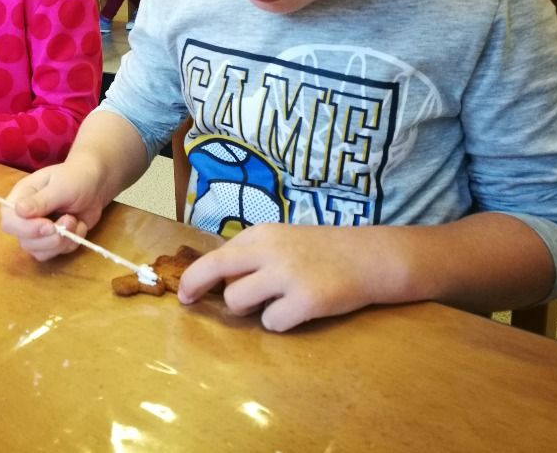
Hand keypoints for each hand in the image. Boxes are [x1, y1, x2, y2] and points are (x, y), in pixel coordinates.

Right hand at [0, 161, 108, 260]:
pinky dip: (71, 243)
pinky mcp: (51, 242)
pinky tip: (78, 225)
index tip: (49, 225)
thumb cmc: (74, 178)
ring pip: (39, 252)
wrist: (93, 185)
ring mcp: (37, 233)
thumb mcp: (60, 186)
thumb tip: (19, 210)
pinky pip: (56, 254)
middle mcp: (24, 218)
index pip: (9, 222)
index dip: (26, 229)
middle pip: (24, 242)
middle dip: (50, 238)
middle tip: (69, 220)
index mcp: (20, 198)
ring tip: (74, 220)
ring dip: (62, 242)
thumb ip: (41, 200)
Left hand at [177, 223, 384, 331]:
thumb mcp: (284, 240)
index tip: (184, 292)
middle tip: (189, 302)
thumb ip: (254, 255)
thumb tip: (217, 279)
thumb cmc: (325, 251)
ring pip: (238, 302)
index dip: (195, 275)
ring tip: (273, 302)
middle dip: (196, 288)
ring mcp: (287, 274)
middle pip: (216, 271)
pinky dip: (279, 323)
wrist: (372, 257)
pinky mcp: (306, 300)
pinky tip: (298, 310)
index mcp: (262, 234)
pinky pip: (271, 323)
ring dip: (249, 309)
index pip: (216, 255)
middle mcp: (270, 250)